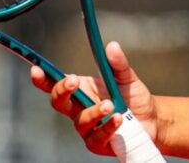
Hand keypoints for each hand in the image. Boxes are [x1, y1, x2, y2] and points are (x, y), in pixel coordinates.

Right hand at [30, 42, 157, 155]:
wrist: (152, 119)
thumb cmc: (133, 96)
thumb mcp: (126, 77)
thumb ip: (118, 63)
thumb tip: (111, 45)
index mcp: (81, 89)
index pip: (55, 83)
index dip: (42, 78)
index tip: (36, 70)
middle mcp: (78, 108)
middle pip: (58, 102)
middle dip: (61, 90)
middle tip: (73, 81)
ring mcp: (86, 127)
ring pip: (79, 121)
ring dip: (93, 111)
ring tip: (110, 104)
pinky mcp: (97, 143)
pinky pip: (96, 136)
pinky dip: (107, 127)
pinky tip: (118, 119)